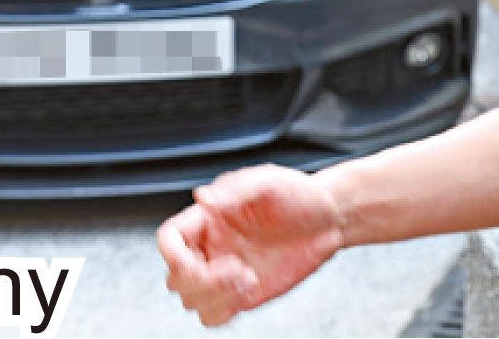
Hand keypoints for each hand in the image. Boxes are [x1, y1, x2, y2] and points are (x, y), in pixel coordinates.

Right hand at [157, 164, 347, 326]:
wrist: (328, 219)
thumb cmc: (299, 193)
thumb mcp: (269, 181)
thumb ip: (234, 189)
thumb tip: (201, 197)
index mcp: (211, 217)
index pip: (170, 239)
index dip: (174, 256)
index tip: (199, 262)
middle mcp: (213, 245)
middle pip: (175, 277)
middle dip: (201, 281)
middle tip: (238, 269)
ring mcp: (225, 271)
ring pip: (192, 300)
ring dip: (215, 298)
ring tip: (249, 279)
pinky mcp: (241, 292)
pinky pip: (213, 315)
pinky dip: (223, 312)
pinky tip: (250, 290)